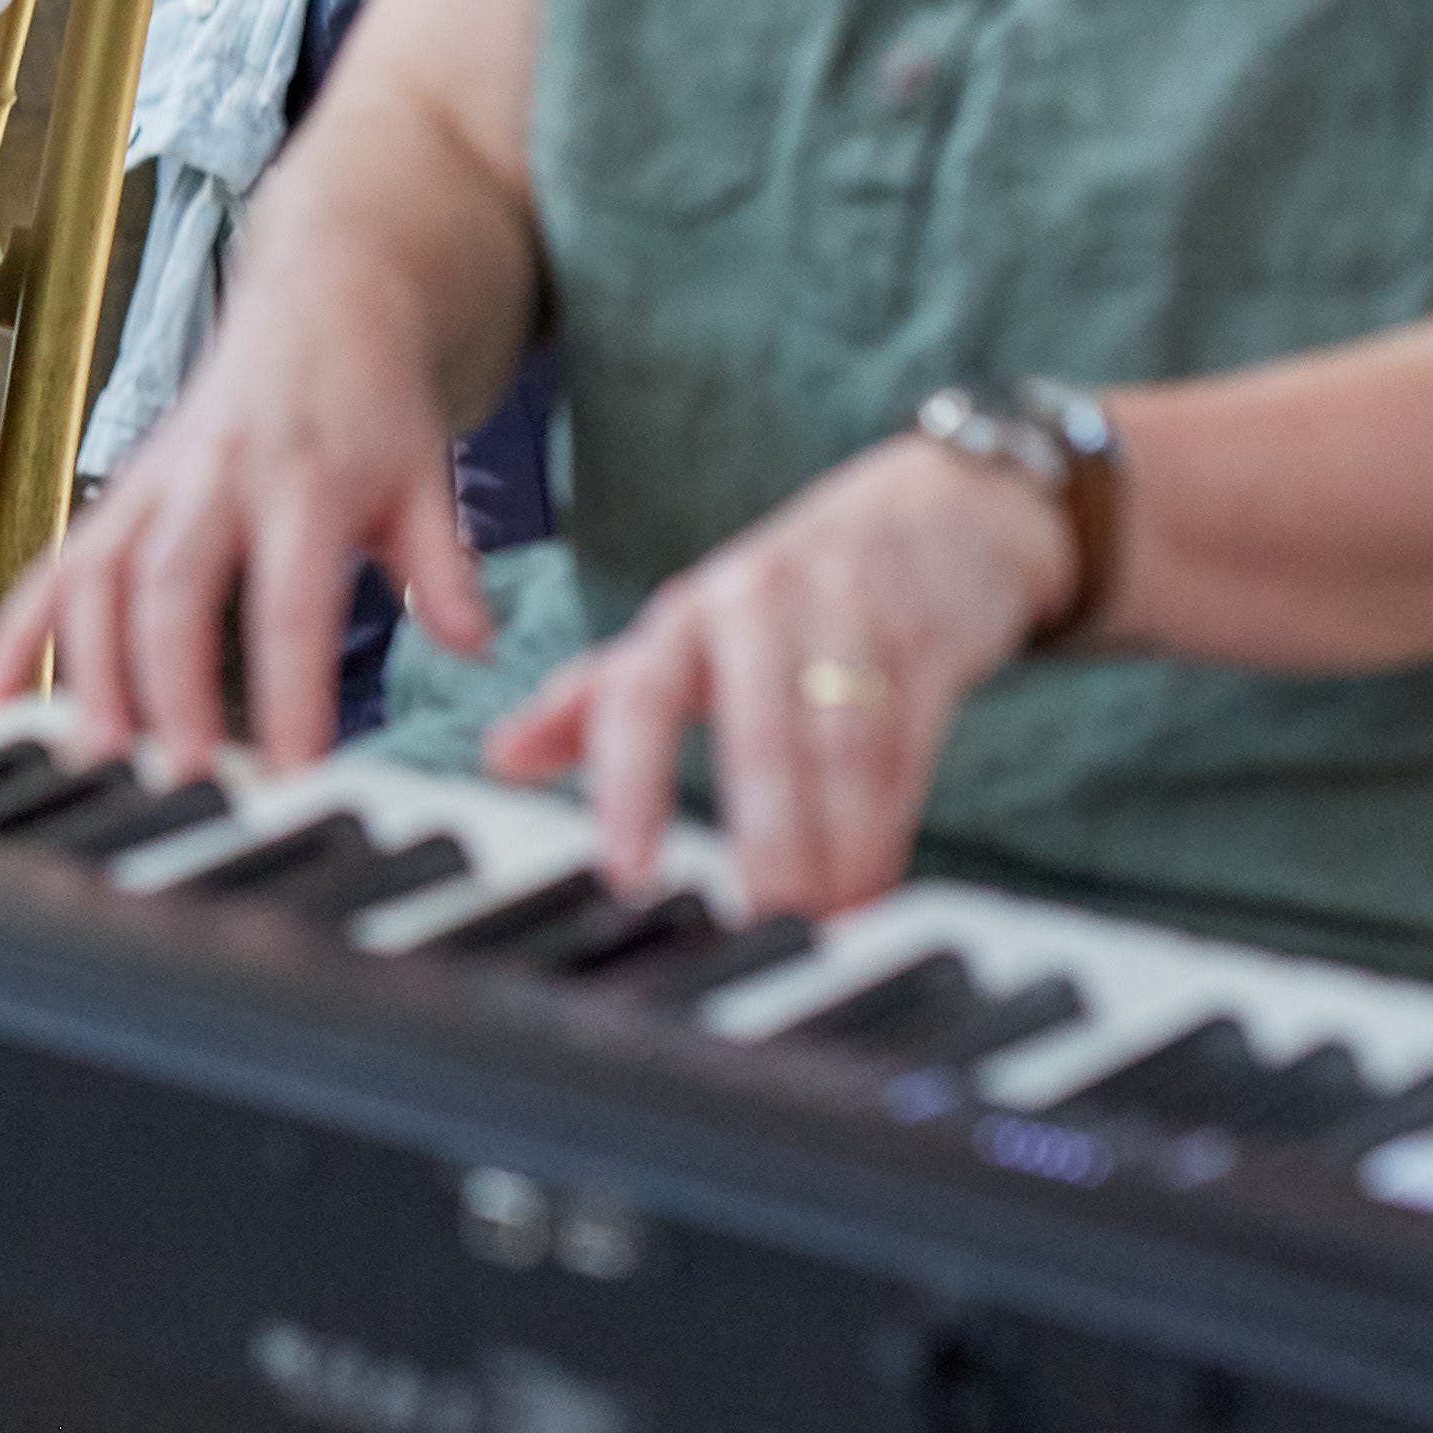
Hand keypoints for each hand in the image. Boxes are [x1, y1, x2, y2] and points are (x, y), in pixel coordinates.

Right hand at [0, 304, 494, 772]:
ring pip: (100, 577)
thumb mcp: (429, 473)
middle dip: (167, 683)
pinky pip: (54, 567)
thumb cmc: (372, 400)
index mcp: (303, 477)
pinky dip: (17, 633)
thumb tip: (472, 643)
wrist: (321, 299)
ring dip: (85, 667)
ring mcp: (155, 487)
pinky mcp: (117, 498)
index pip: (292, 596)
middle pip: (175, 585)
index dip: (290, 687)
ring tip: (90, 755)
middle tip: (178, 771)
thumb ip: (443, 564)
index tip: (295, 771)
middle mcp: (215, 478)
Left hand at [481, 435, 1075, 917]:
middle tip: (761, 921)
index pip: (637, 696)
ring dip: (837, 841)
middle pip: (756, 731)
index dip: (627, 783)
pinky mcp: (926, 637)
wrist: (930, 510)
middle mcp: (756, 604)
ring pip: (840, 744)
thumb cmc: (790, 590)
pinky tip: (877, 880)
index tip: (628, 873)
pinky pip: (907, 739)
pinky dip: (891, 818)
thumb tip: (502, 758)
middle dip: (763, 834)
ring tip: (827, 917)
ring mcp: (847, 614)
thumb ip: (599, 699)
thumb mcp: (687, 632)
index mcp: (686, 614)